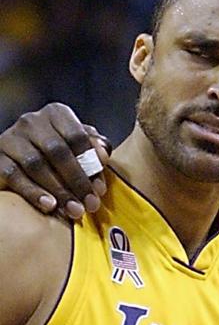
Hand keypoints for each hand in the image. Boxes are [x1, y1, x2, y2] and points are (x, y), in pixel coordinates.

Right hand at [0, 104, 110, 218]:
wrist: (19, 159)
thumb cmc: (58, 153)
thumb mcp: (78, 146)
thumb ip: (94, 147)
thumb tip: (102, 155)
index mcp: (56, 114)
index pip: (77, 136)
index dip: (92, 164)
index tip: (100, 189)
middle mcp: (31, 121)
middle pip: (57, 151)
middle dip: (77, 181)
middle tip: (90, 204)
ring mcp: (11, 138)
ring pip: (36, 165)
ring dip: (59, 190)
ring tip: (74, 210)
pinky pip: (14, 176)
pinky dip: (33, 193)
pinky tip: (50, 206)